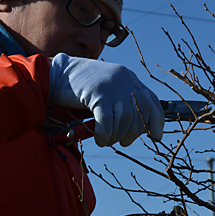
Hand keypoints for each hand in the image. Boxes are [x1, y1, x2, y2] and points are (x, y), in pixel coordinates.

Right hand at [49, 53, 164, 146]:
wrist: (58, 74)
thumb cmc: (81, 87)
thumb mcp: (107, 90)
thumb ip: (122, 102)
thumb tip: (137, 129)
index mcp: (130, 78)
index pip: (153, 101)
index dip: (157, 122)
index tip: (155, 136)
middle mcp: (125, 80)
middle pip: (141, 113)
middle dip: (133, 133)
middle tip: (122, 141)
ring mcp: (112, 85)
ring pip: (126, 120)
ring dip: (117, 136)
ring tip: (107, 140)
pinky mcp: (98, 93)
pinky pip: (108, 122)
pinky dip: (104, 134)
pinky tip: (98, 138)